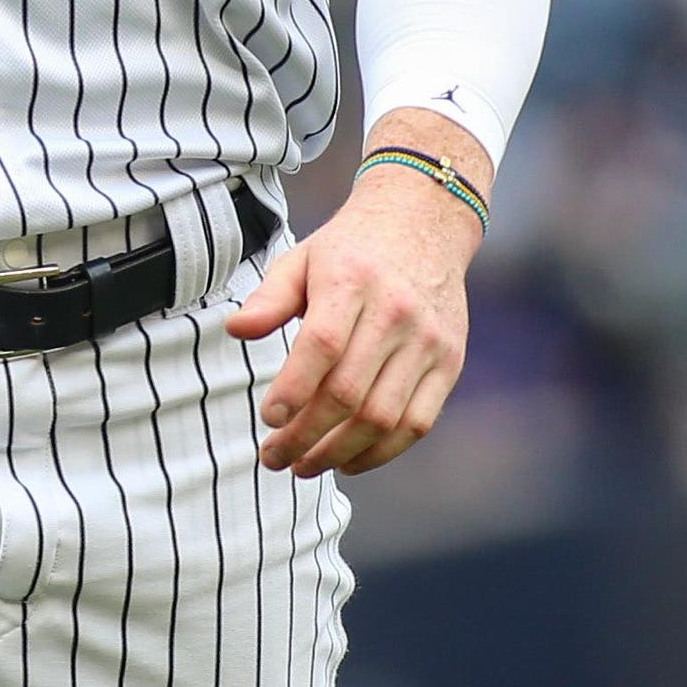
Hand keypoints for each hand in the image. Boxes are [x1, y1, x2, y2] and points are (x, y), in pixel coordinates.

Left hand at [226, 132, 485, 477]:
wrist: (425, 221)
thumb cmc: (351, 249)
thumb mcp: (302, 258)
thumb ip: (268, 298)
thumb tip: (236, 330)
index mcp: (352, 281)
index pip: (322, 346)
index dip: (292, 390)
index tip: (268, 419)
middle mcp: (395, 312)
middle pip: (349, 393)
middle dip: (305, 436)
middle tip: (274, 457)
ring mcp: (428, 340)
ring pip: (383, 417)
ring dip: (338, 453)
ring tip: (303, 465)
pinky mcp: (450, 361)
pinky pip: (417, 423)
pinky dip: (381, 453)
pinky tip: (347, 461)